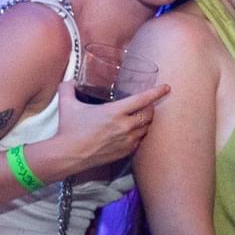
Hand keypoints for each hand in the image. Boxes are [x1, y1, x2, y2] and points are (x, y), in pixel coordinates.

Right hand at [48, 80, 168, 172]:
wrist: (69, 155)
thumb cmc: (69, 129)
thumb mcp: (68, 104)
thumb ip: (68, 88)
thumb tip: (70, 80)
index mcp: (115, 112)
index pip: (143, 99)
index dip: (156, 92)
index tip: (166, 88)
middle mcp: (125, 126)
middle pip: (149, 114)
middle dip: (151, 107)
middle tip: (147, 104)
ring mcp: (127, 140)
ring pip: (146, 128)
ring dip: (146, 121)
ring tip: (141, 117)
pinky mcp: (126, 152)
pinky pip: (140, 141)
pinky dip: (139, 134)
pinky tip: (134, 132)